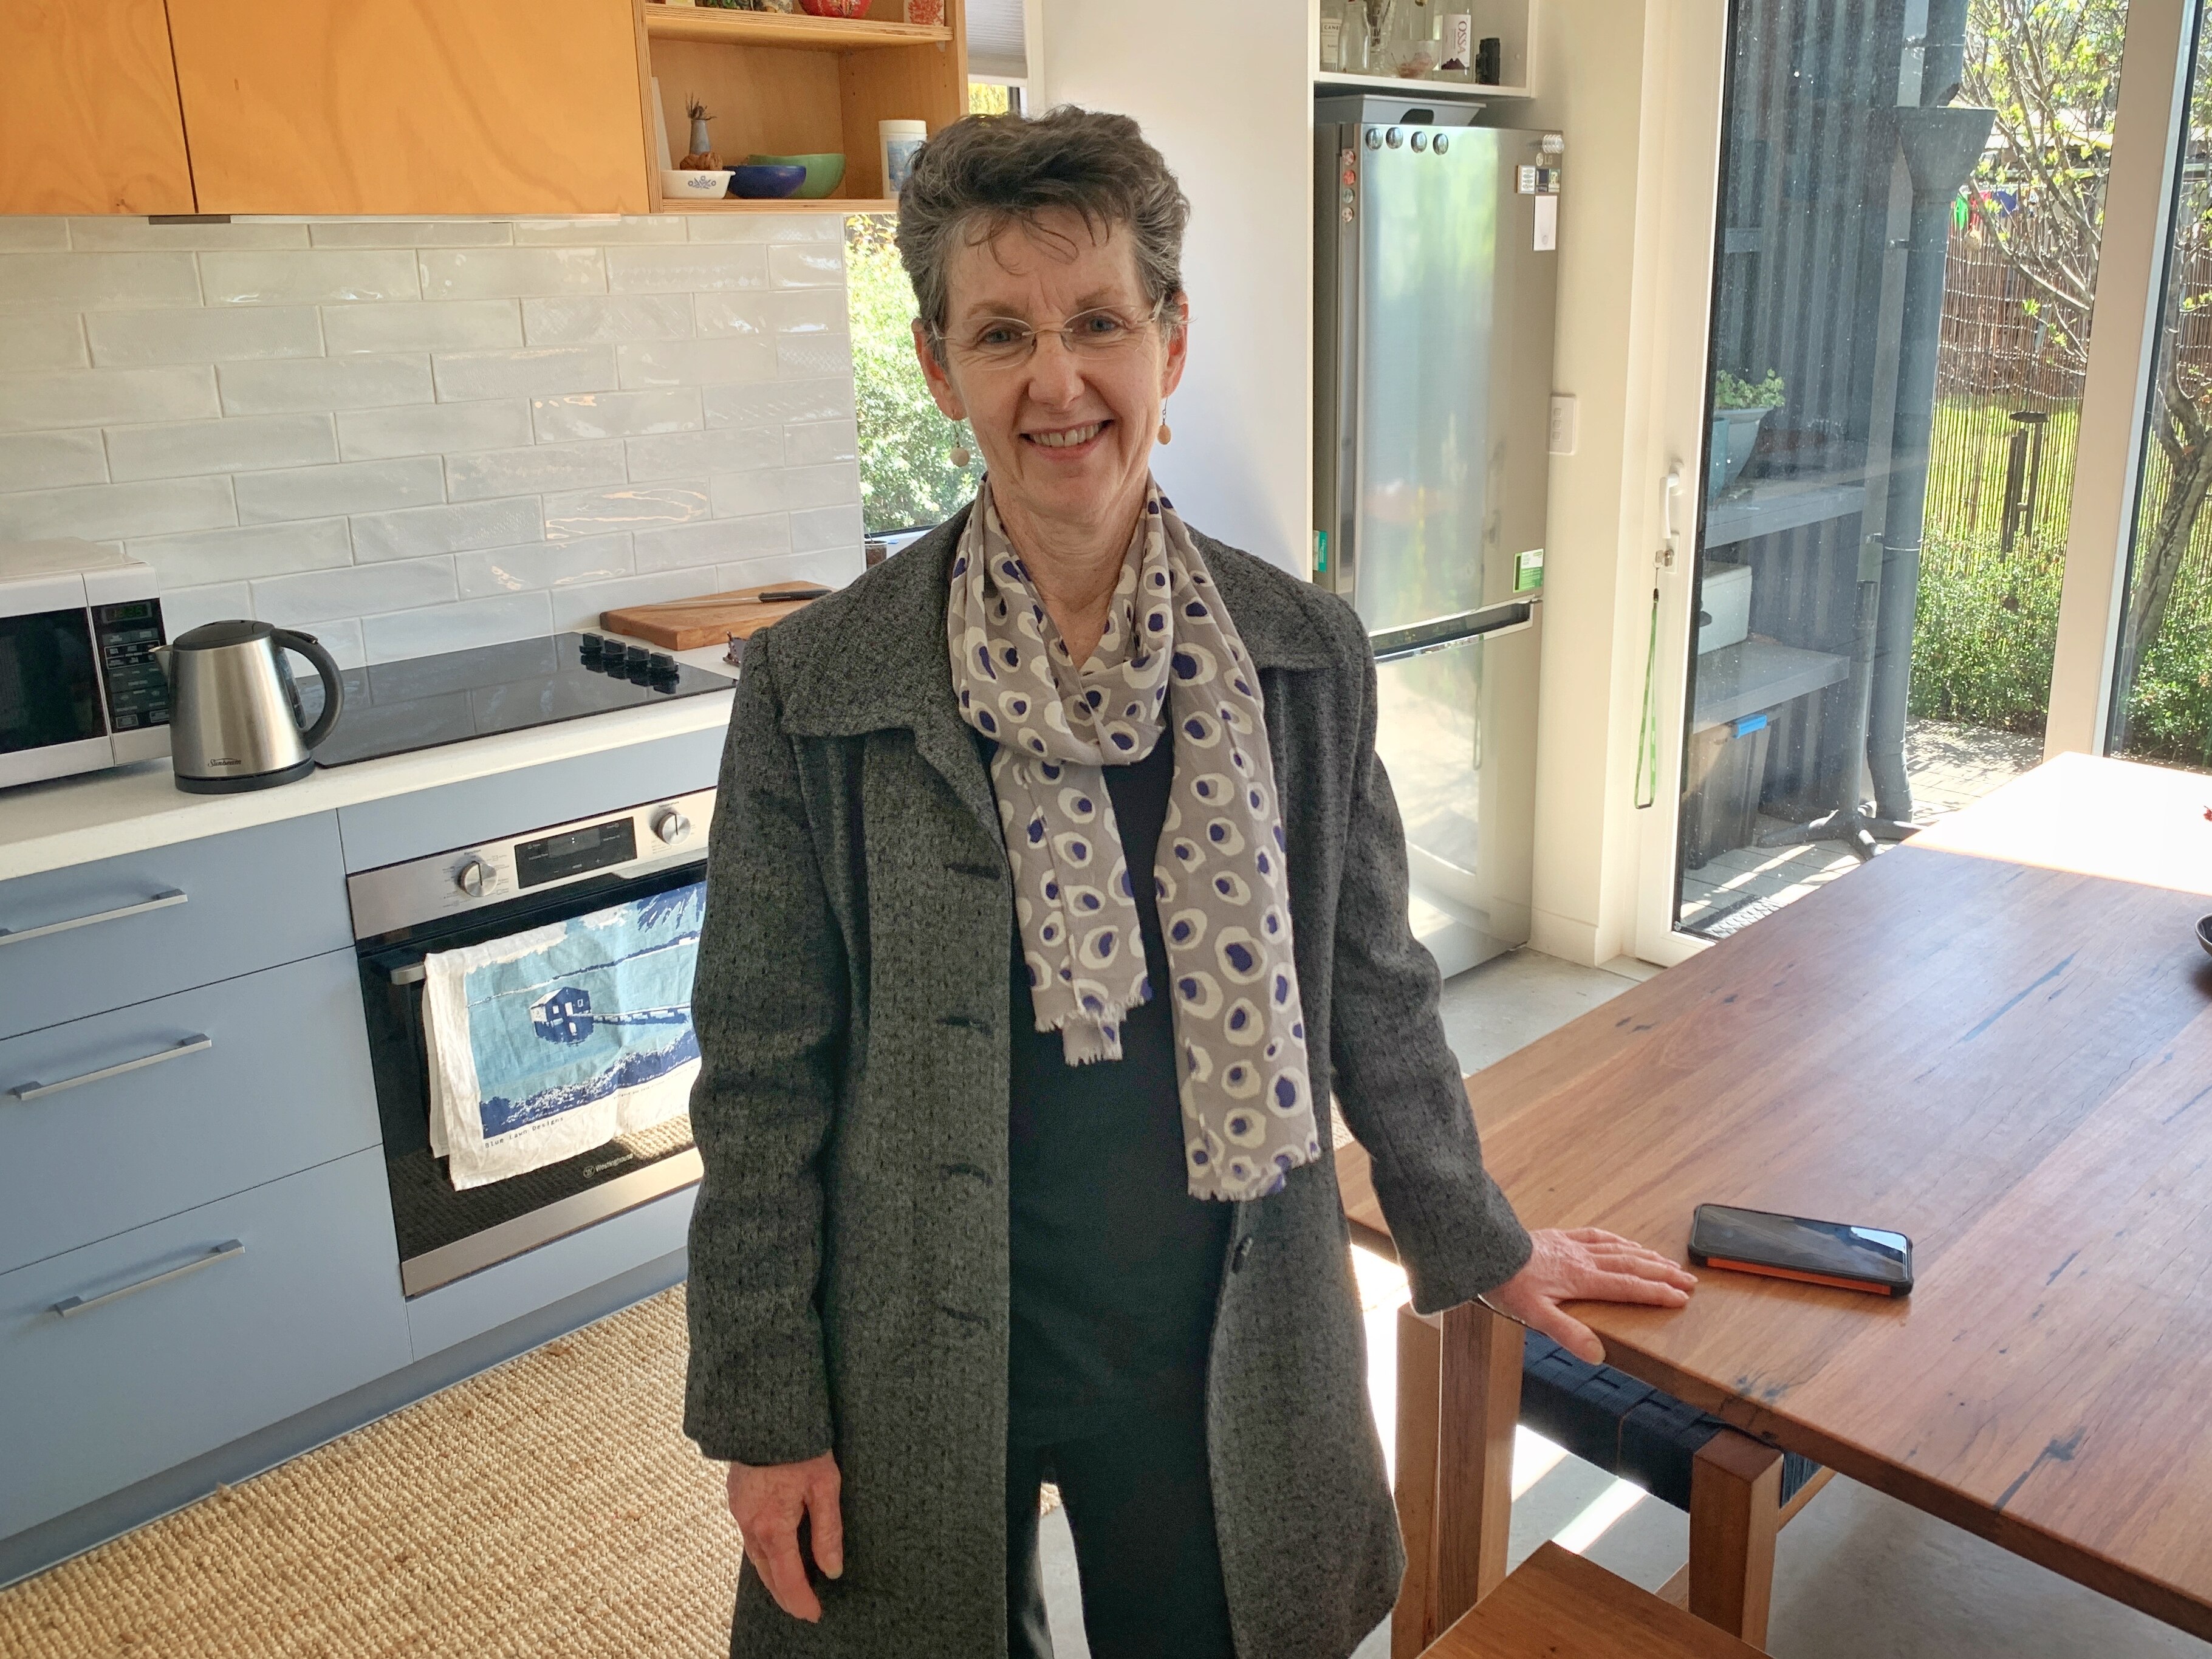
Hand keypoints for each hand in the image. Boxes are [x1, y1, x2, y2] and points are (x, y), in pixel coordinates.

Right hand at [727, 1451, 843, 1621]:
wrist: (767, 1413)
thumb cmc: (800, 1447)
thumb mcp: (825, 1487)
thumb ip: (828, 1531)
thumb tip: (832, 1570)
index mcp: (773, 1526)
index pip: (788, 1578)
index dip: (802, 1600)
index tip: (815, 1615)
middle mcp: (750, 1524)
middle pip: (767, 1573)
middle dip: (785, 1595)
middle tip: (803, 1608)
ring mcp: (739, 1511)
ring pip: (755, 1556)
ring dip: (772, 1575)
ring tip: (791, 1587)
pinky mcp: (737, 1497)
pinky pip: (749, 1537)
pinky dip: (763, 1553)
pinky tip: (774, 1552)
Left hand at [1482, 1228, 1696, 1363]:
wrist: (1487, 1249)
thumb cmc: (1507, 1283)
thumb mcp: (1534, 1315)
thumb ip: (1567, 1333)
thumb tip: (1597, 1354)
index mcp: (1583, 1280)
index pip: (1629, 1287)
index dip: (1657, 1292)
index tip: (1682, 1297)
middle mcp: (1584, 1260)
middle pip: (1632, 1265)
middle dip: (1662, 1274)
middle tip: (1688, 1280)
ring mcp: (1573, 1245)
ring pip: (1619, 1249)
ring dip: (1646, 1256)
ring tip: (1667, 1262)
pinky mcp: (1560, 1236)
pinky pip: (1596, 1235)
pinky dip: (1616, 1240)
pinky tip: (1624, 1242)